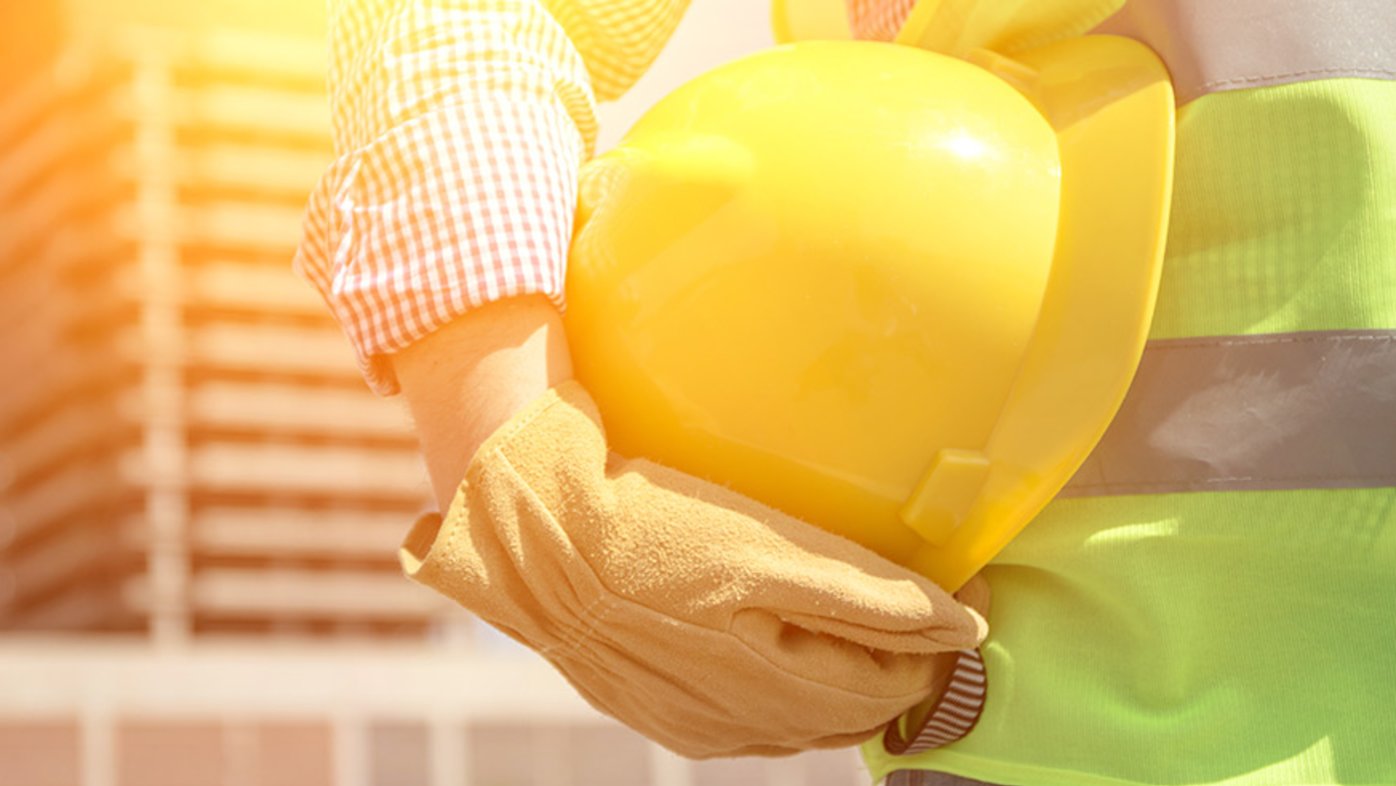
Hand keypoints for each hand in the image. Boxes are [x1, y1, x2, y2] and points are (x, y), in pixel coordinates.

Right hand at [394, 299, 987, 756]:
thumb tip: (962, 624)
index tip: (975, 596)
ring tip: (876, 626)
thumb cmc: (651, 531)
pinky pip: (754, 721)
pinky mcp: (664, 712)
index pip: (891, 687)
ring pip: (807, 722)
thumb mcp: (767, 552)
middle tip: (938, 608)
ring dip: (851, 681)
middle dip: (905, 666)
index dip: (940, 645)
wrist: (534, 542)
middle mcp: (740, 725)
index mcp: (771, 687)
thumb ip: (871, 596)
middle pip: (854, 712)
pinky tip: (792, 653)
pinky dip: (792, 692)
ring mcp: (698, 724)